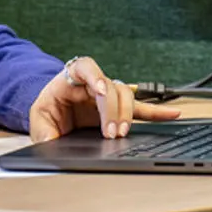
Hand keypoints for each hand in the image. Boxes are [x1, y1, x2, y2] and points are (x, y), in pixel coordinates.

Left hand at [29, 56, 180, 141]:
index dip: (95, 76)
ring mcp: (109, 94)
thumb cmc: (48, 110)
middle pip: (111, 85)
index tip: (100, 90)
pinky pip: (140, 108)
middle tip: (110, 131)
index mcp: (71, 78)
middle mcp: (94, 82)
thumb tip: (51, 143)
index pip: (85, 67)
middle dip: (112, 109)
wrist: (54, 113)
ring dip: (127, 114)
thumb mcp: (38, 119)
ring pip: (127, 95)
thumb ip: (44, 131)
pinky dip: (156, 112)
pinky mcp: (119, 109)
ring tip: (122, 132)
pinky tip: (172, 114)